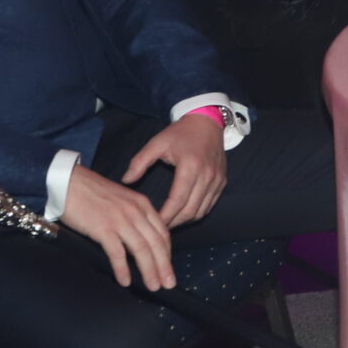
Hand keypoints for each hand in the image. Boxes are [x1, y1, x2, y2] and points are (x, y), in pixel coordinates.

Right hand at [59, 164, 173, 290]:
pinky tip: (125, 281)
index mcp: (142, 204)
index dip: (167, 253)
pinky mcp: (103, 228)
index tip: (168, 268)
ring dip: (149, 270)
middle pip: (156, 243)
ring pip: (141, 249)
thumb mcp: (122, 199)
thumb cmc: (92, 192)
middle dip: (164, 266)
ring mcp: (119, 220)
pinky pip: (117, 253)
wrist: (68, 182)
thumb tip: (140, 239)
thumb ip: (134, 216)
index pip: (162, 232)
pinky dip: (123, 269)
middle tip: (168, 284)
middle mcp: (135, 212)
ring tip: (153, 286)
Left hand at [123, 110, 230, 227]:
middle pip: (190, 211)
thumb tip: (126, 180)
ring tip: (170, 222)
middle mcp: (206, 175)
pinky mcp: (222, 181)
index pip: (177, 201)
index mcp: (190, 166)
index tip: (154, 222)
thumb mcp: (156, 143)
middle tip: (159, 226)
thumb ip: (139, 162)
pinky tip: (184, 213)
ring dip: (185, 220)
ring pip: (201, 211)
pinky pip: (210, 205)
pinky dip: (197, 212)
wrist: (207, 121)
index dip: (166, 216)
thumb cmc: (180, 132)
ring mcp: (217, 180)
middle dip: (174, 222)